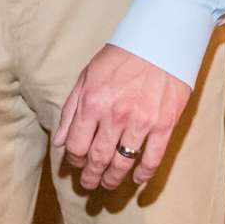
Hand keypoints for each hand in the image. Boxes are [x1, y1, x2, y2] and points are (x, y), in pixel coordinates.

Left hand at [54, 44, 191, 190]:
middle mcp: (114, 116)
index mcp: (92, 103)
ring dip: (113, 178)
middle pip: (98, 159)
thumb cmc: (122, 56)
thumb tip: (60, 142)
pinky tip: (137, 179)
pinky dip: (143, 174)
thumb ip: (71, 110)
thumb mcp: (87, 76)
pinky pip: (152, 159)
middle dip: (91, 176)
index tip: (77, 162)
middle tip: (89, 183)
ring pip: (122, 163)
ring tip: (108, 183)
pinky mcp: (164, 124)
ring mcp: (141, 122)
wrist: (161, 40)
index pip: (76, 146)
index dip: (74, 159)